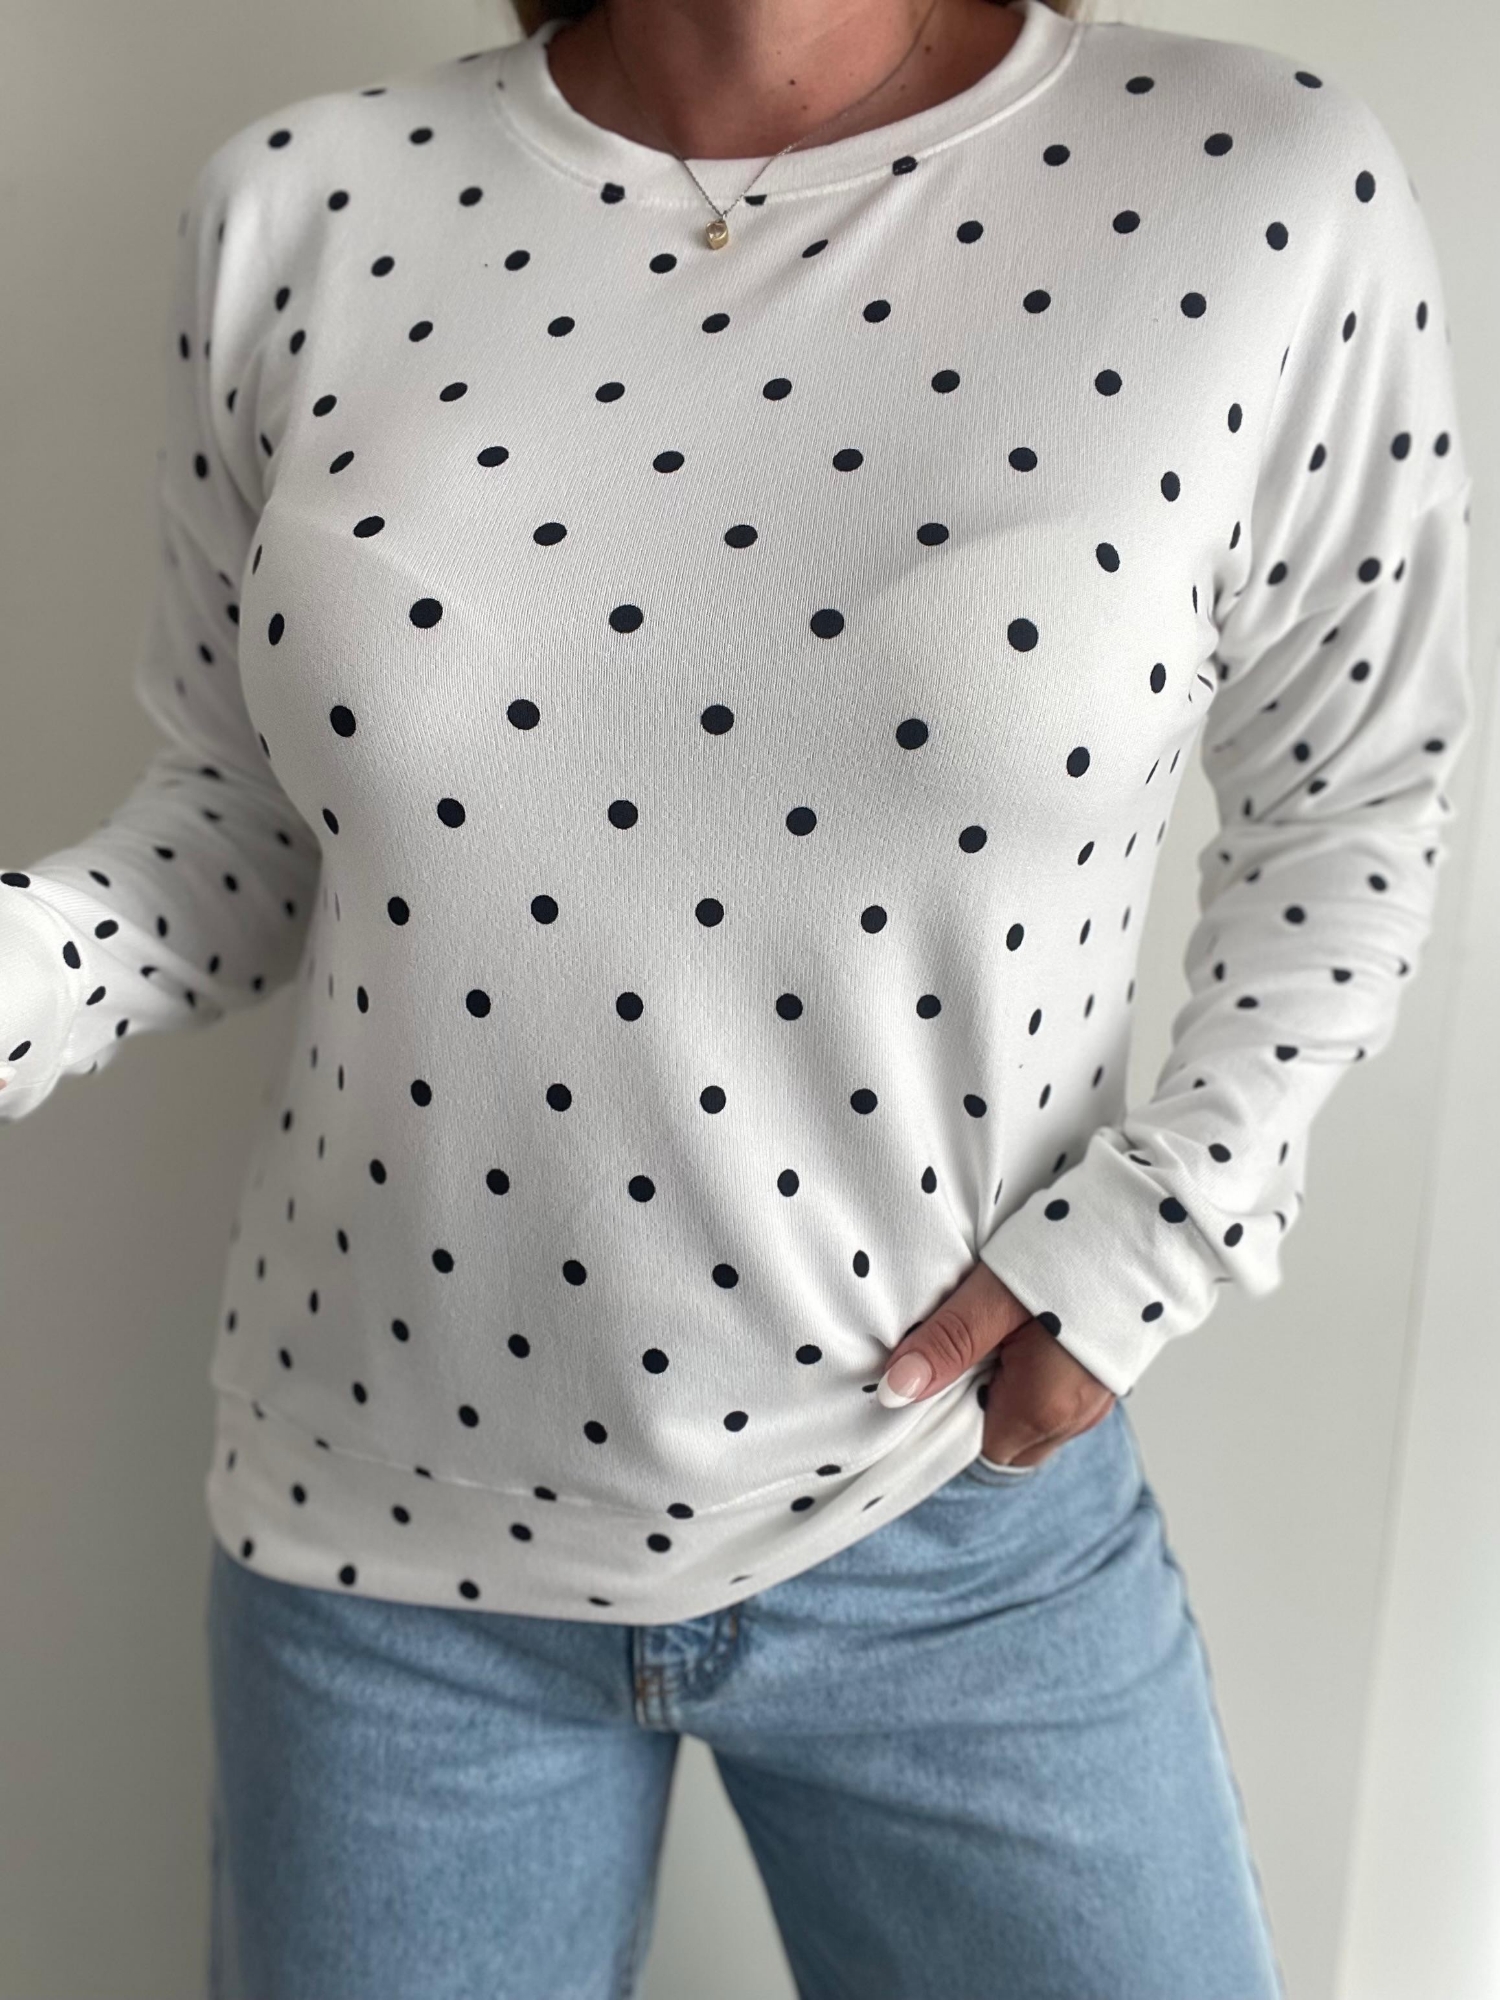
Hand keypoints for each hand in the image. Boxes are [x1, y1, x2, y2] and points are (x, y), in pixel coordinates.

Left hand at [876, 1258, 1114, 1468]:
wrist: (1148, 1226)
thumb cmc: (1074, 1256)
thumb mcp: (995, 1295)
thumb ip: (947, 1344)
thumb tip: (896, 1390)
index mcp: (1045, 1408)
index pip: (979, 1448)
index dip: (952, 1416)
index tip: (940, 1372)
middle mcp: (1076, 1417)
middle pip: (1008, 1439)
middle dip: (980, 1404)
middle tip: (969, 1347)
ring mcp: (1097, 1399)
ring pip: (1033, 1419)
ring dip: (1009, 1388)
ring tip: (999, 1334)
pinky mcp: (1106, 1376)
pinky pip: (1058, 1397)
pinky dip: (1037, 1376)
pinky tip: (1030, 1331)